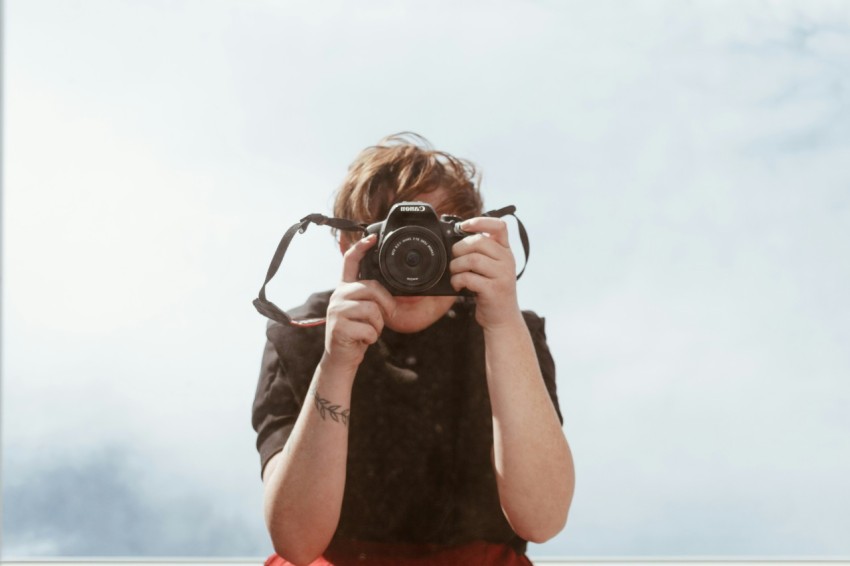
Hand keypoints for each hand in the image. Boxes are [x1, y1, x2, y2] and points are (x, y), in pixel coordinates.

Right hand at [324, 234, 396, 373]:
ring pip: (373, 311)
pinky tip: (362, 340)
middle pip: (371, 288)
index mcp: (344, 288)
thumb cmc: (356, 332)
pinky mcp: (338, 328)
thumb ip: (369, 296)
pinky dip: (372, 338)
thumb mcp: (362, 310)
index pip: (350, 261)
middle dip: (385, 305)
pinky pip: (369, 329)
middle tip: (383, 318)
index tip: (372, 236)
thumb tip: (386, 286)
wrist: (341, 358)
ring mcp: (336, 311)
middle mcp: (338, 295)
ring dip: (378, 325)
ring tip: (368, 330)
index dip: (361, 247)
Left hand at [450, 217, 522, 329]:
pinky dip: (457, 281)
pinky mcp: (494, 290)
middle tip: (454, 260)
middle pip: (478, 242)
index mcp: (505, 251)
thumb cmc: (491, 291)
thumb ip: (481, 252)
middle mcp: (507, 260)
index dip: (480, 221)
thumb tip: (456, 238)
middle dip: (459, 249)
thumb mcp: (491, 268)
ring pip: (472, 259)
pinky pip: (469, 277)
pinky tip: (458, 286)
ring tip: (454, 274)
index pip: (499, 226)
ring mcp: (502, 275)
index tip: (463, 226)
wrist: (502, 318)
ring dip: (456, 266)